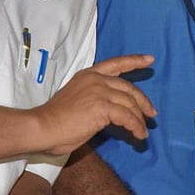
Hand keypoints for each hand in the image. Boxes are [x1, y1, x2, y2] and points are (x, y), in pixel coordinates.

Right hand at [34, 54, 156, 155]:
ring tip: (144, 131)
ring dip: (140, 119)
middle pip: (129, 88)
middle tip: (151, 113)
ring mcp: (100, 92)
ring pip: (130, 103)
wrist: (43, 127)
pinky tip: (138, 134)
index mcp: (88, 75)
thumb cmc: (56, 119)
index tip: (149, 60)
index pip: (116, 64)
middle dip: (143, 101)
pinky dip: (136, 126)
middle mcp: (96, 79)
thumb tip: (111, 109)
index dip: (134, 61)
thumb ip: (94, 97)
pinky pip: (127, 117)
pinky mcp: (103, 107)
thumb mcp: (77, 98)